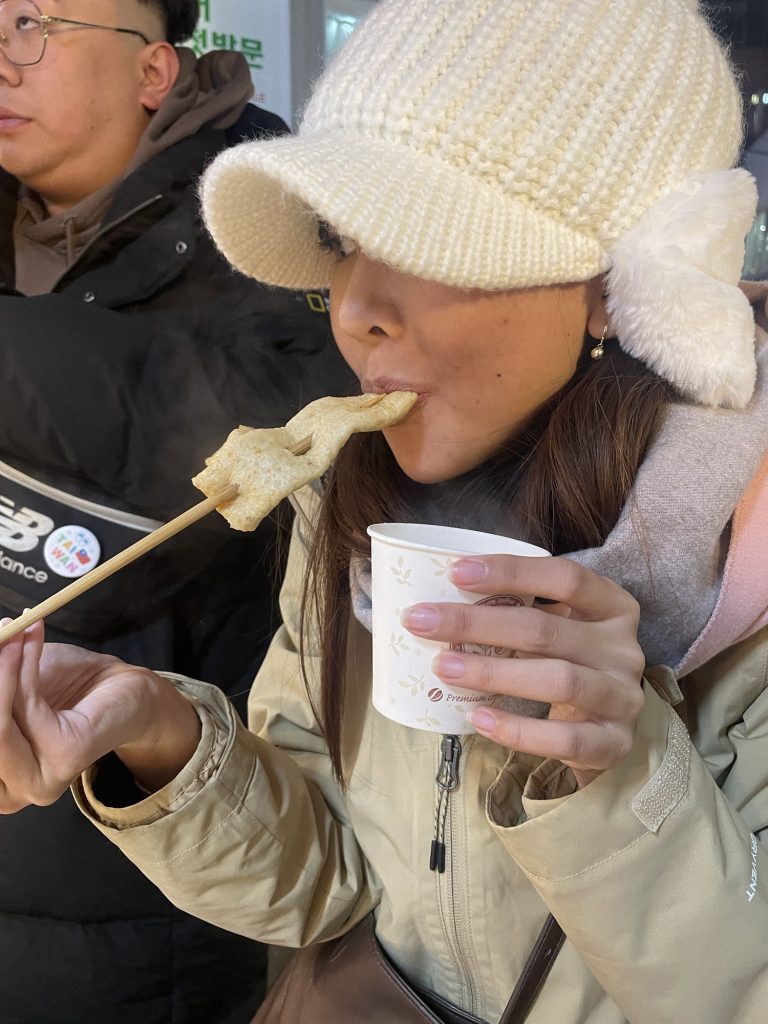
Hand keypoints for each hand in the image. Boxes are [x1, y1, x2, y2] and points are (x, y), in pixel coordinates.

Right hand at [0, 620, 200, 812]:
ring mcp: (37, 783)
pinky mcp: (64, 759)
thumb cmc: (62, 688)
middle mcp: (8, 795)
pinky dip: (21, 667)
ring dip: (0, 669)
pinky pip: (27, 707)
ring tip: (9, 631)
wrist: (119, 690)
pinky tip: (28, 638)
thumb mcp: (6, 683)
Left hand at [402, 555, 645, 788]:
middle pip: (546, 629)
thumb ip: (519, 610)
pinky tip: (478, 716)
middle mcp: (623, 649)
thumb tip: (440, 598)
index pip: (566, 578)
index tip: (456, 572)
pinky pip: (564, 738)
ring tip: (443, 667)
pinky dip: (517, 729)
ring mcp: (623, 697)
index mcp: (613, 606)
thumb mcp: (558, 627)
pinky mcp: (614, 743)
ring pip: (557, 680)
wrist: (607, 728)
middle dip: (477, 623)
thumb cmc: (568, 663)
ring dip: (492, 672)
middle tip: (422, 621)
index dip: (512, 571)